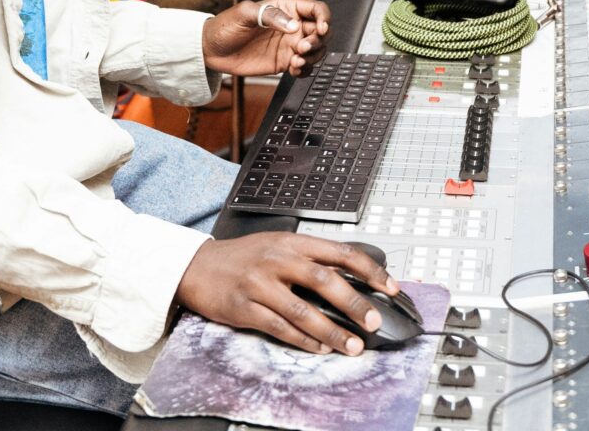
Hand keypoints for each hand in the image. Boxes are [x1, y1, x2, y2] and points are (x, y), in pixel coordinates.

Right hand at [175, 234, 394, 355]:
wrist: (198, 266)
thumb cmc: (244, 257)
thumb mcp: (279, 245)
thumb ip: (311, 258)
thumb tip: (353, 278)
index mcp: (292, 242)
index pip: (340, 252)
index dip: (370, 270)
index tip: (390, 287)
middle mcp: (277, 260)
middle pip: (324, 280)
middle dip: (354, 304)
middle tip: (374, 321)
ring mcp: (260, 285)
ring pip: (303, 310)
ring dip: (332, 331)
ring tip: (352, 345)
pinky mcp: (244, 308)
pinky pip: (279, 328)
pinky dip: (303, 340)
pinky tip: (320, 347)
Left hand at [201, 0, 327, 76]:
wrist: (212, 50)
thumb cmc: (226, 26)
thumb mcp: (244, 14)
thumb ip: (269, 16)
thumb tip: (293, 26)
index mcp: (287, 8)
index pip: (317, 9)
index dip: (324, 18)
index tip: (320, 29)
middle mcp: (292, 25)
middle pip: (322, 32)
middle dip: (318, 41)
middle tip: (302, 48)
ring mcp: (289, 44)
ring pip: (317, 50)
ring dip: (313, 57)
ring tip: (296, 61)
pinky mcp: (284, 62)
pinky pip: (304, 67)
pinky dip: (305, 70)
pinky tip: (294, 69)